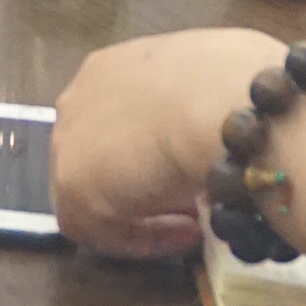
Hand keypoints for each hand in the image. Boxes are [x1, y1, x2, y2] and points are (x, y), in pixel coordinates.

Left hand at [50, 26, 285, 257]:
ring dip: (146, 212)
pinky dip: (144, 238)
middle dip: (146, 180)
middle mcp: (81, 96)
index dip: (159, 149)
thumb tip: (225, 129)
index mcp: (114, 67)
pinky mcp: (71, 185)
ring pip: (100, 192)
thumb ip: (207, 105)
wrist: (219, 101)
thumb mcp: (224, 78)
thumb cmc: (237, 81)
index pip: (125, 116)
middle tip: (194, 201)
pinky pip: (102, 228)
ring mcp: (68, 140)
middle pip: (104, 152)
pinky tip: (188, 235)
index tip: (196, 167)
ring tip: (197, 224)